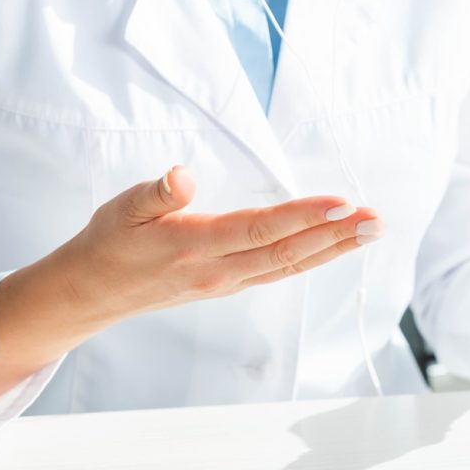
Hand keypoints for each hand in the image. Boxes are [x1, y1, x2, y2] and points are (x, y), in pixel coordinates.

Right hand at [0, 166, 381, 415]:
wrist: (93, 294)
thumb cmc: (109, 242)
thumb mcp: (121, 208)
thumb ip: (155, 193)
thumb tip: (182, 176)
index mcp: (194, 246)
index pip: (260, 228)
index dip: (303, 217)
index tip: (341, 203)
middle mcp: (219, 270)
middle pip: (288, 252)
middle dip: (336, 235)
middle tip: (376, 220)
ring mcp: (227, 282)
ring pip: (290, 265)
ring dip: (334, 248)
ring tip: (370, 231)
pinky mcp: (229, 285)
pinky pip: (280, 271)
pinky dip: (312, 258)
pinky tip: (335, 246)